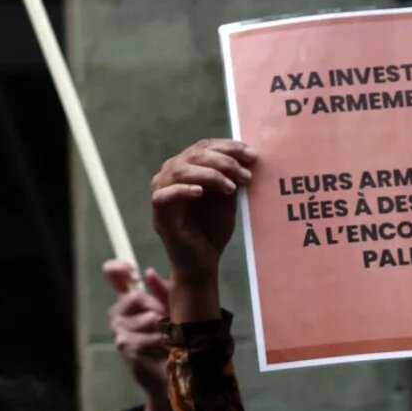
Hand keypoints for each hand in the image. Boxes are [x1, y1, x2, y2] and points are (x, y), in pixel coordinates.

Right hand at [103, 260, 171, 410]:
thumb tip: (149, 273)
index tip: (134, 272)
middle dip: (157, 307)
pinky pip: (147, 337)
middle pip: (135, 297)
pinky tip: (163, 350)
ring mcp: (119, 331)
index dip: (119, 269)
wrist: (173, 371)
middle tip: (167, 320)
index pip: (113, 276)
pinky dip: (161, 343)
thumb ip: (163, 291)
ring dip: (163, 328)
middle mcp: (119, 313)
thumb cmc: (174, 338)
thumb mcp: (172, 308)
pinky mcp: (126, 347)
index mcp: (129, 300)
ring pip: (146, 318)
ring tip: (168, 338)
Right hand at [152, 139, 254, 319]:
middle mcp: (170, 177)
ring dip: (209, 174)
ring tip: (230, 187)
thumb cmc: (213, 230)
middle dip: (223, 161)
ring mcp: (162, 195)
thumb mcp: (227, 198)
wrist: (203, 264)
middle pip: (193, 155)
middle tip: (245, 175)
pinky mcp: (159, 215)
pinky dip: (181, 190)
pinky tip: (200, 192)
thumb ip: (231, 177)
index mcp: (186, 169)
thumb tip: (247, 157)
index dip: (228, 146)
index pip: (203, 147)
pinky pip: (163, 196)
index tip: (252, 155)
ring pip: (179, 170)